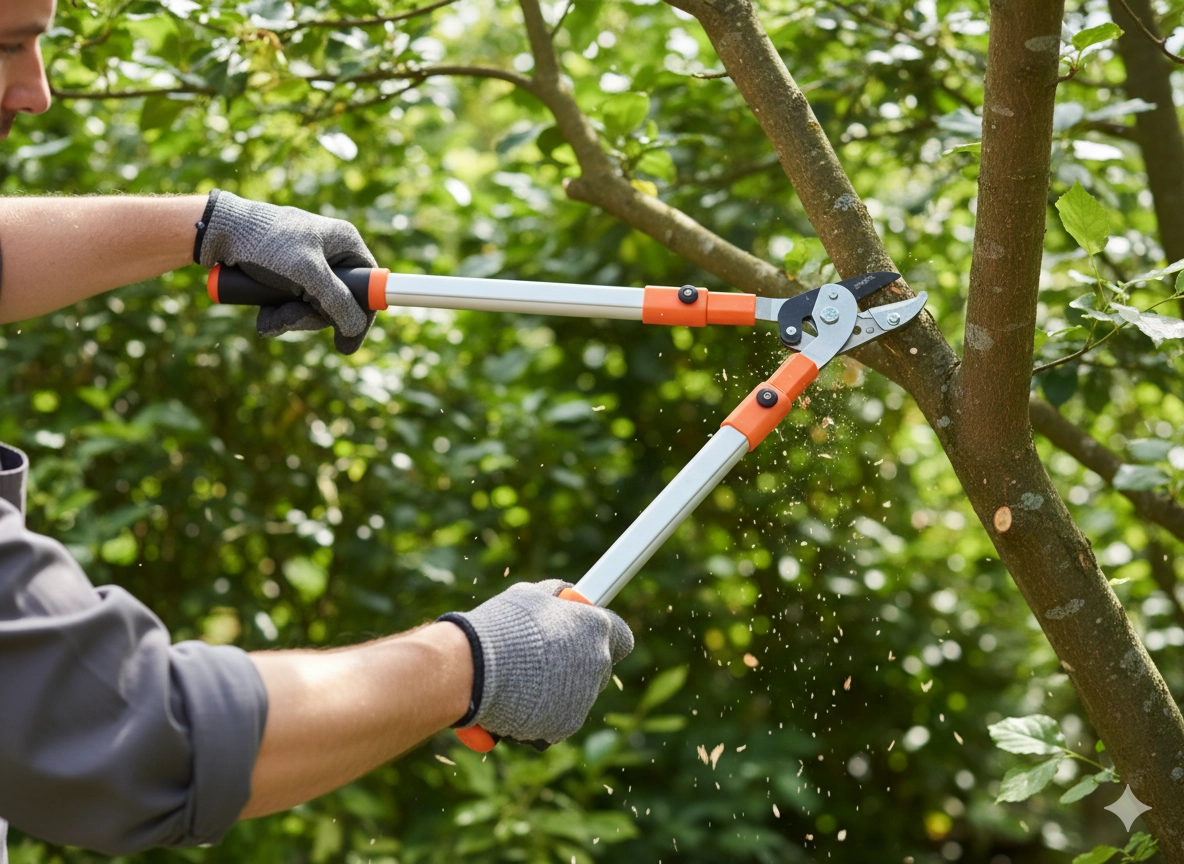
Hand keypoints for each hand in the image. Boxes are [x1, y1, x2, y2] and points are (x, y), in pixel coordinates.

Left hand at [195, 190, 376, 353]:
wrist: (218, 233)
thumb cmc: (266, 244)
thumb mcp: (307, 274)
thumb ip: (337, 301)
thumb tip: (356, 327)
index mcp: (345, 243)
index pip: (370, 285)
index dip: (362, 315)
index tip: (348, 341)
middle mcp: (331, 253)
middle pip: (339, 302)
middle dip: (312, 318)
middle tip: (290, 321)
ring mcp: (310, 265)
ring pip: (314, 307)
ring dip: (291, 318)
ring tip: (268, 317)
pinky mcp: (289, 274)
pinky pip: (295, 303)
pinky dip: (280, 313)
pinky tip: (264, 314)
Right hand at [439, 580, 632, 746]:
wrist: (474, 670)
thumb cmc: (500, 627)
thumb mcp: (529, 595)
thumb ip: (554, 594)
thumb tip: (565, 594)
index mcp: (596, 628)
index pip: (621, 636)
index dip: (602, 635)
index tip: (584, 634)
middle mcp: (598, 662)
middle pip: (599, 666)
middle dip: (577, 664)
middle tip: (546, 659)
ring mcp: (584, 696)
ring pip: (577, 694)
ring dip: (557, 689)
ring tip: (521, 679)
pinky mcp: (566, 724)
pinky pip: (558, 718)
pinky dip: (542, 713)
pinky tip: (516, 699)